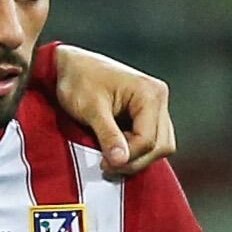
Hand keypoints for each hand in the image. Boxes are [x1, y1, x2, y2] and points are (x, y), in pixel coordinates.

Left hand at [43, 45, 176, 178]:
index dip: (128, 157)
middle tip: (106, 165)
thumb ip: (108, 135)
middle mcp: (159, 97)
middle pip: (161, 145)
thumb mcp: (91, 110)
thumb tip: (121, 161)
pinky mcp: (148, 112)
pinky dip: (135, 149)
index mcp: (149, 93)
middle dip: (135, 160)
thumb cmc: (78, 81)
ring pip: (160, 144)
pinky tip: (115, 149)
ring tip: (110, 157)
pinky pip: (151, 138)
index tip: (104, 164)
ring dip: (137, 156)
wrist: (69, 66)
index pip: (148, 139)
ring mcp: (156, 105)